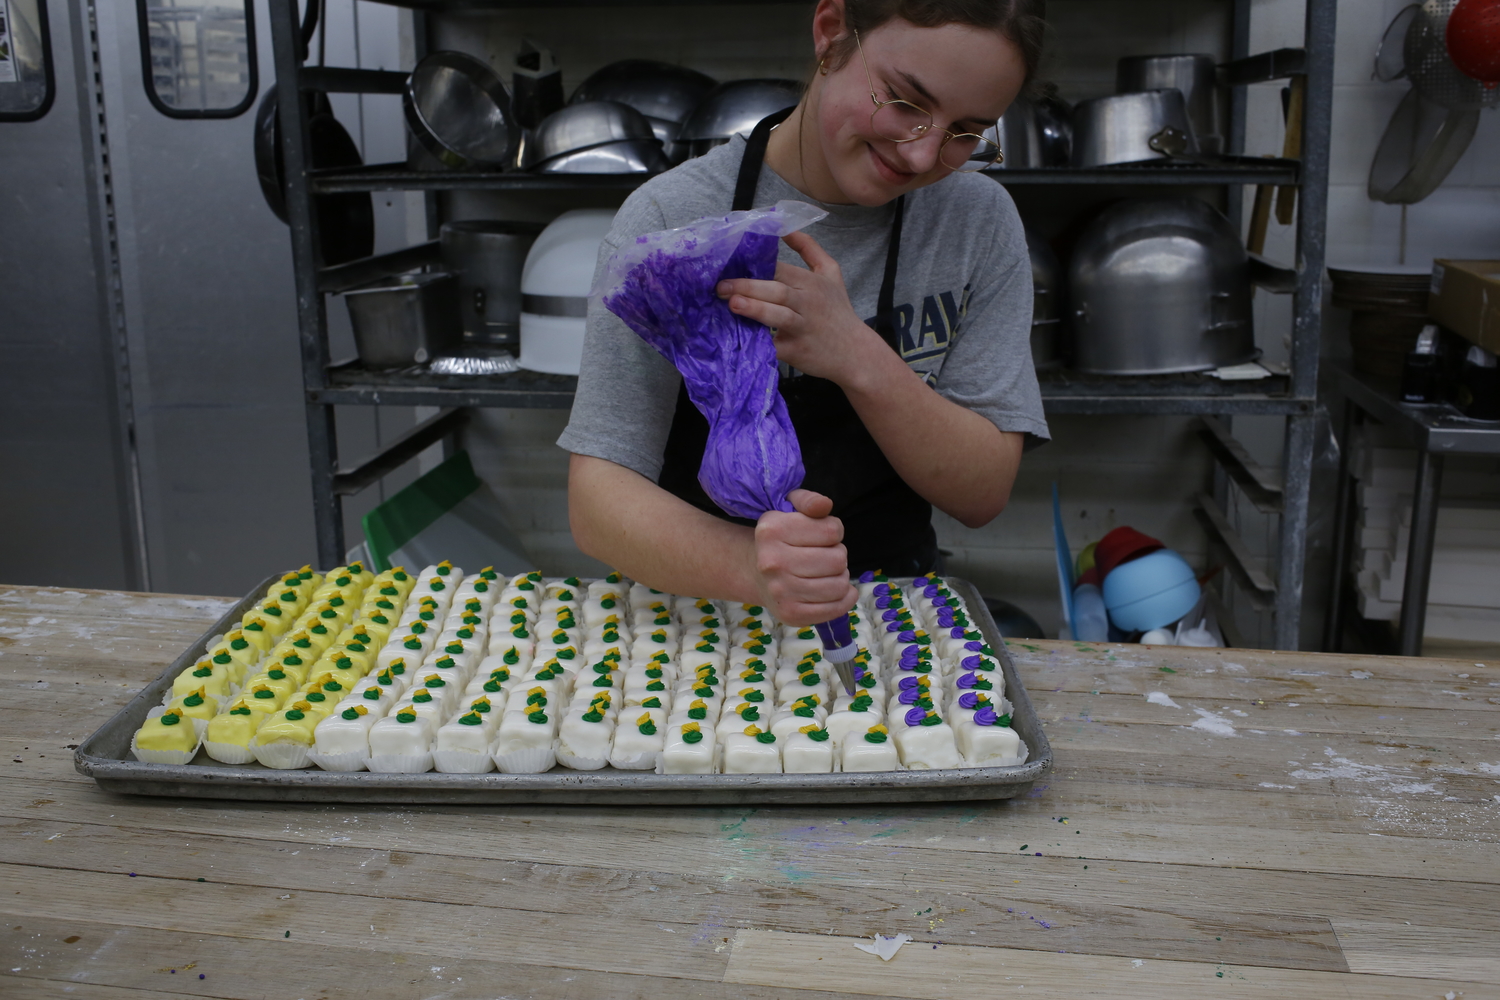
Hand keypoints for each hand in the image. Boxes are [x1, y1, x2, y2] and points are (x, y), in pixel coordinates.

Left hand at [716, 231, 879, 383]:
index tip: (730, 265)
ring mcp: (803, 328)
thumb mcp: (831, 273)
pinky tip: (741, 338)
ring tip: (732, 304)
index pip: (781, 269)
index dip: (756, 266)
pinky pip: (776, 346)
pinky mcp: (797, 351)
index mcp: (812, 283)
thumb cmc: (837, 310)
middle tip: (721, 286)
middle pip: (777, 290)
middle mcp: (808, 303)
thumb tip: (784, 226)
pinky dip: (759, 343)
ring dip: (755, 309)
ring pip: (778, 315)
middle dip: (748, 286)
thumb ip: (809, 248)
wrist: (856, 352)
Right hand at [749, 488, 858, 626]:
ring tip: (827, 573)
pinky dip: (844, 599)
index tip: (822, 535)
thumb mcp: (790, 509)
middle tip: (824, 556)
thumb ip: (809, 500)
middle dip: (838, 555)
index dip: (834, 530)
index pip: (833, 530)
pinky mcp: (790, 614)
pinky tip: (836, 591)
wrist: (755, 572)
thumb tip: (824, 505)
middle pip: (838, 559)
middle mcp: (772, 562)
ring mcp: (780, 591)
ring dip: (840, 577)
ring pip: (839, 585)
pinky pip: (836, 608)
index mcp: (772, 530)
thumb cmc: (781, 538)